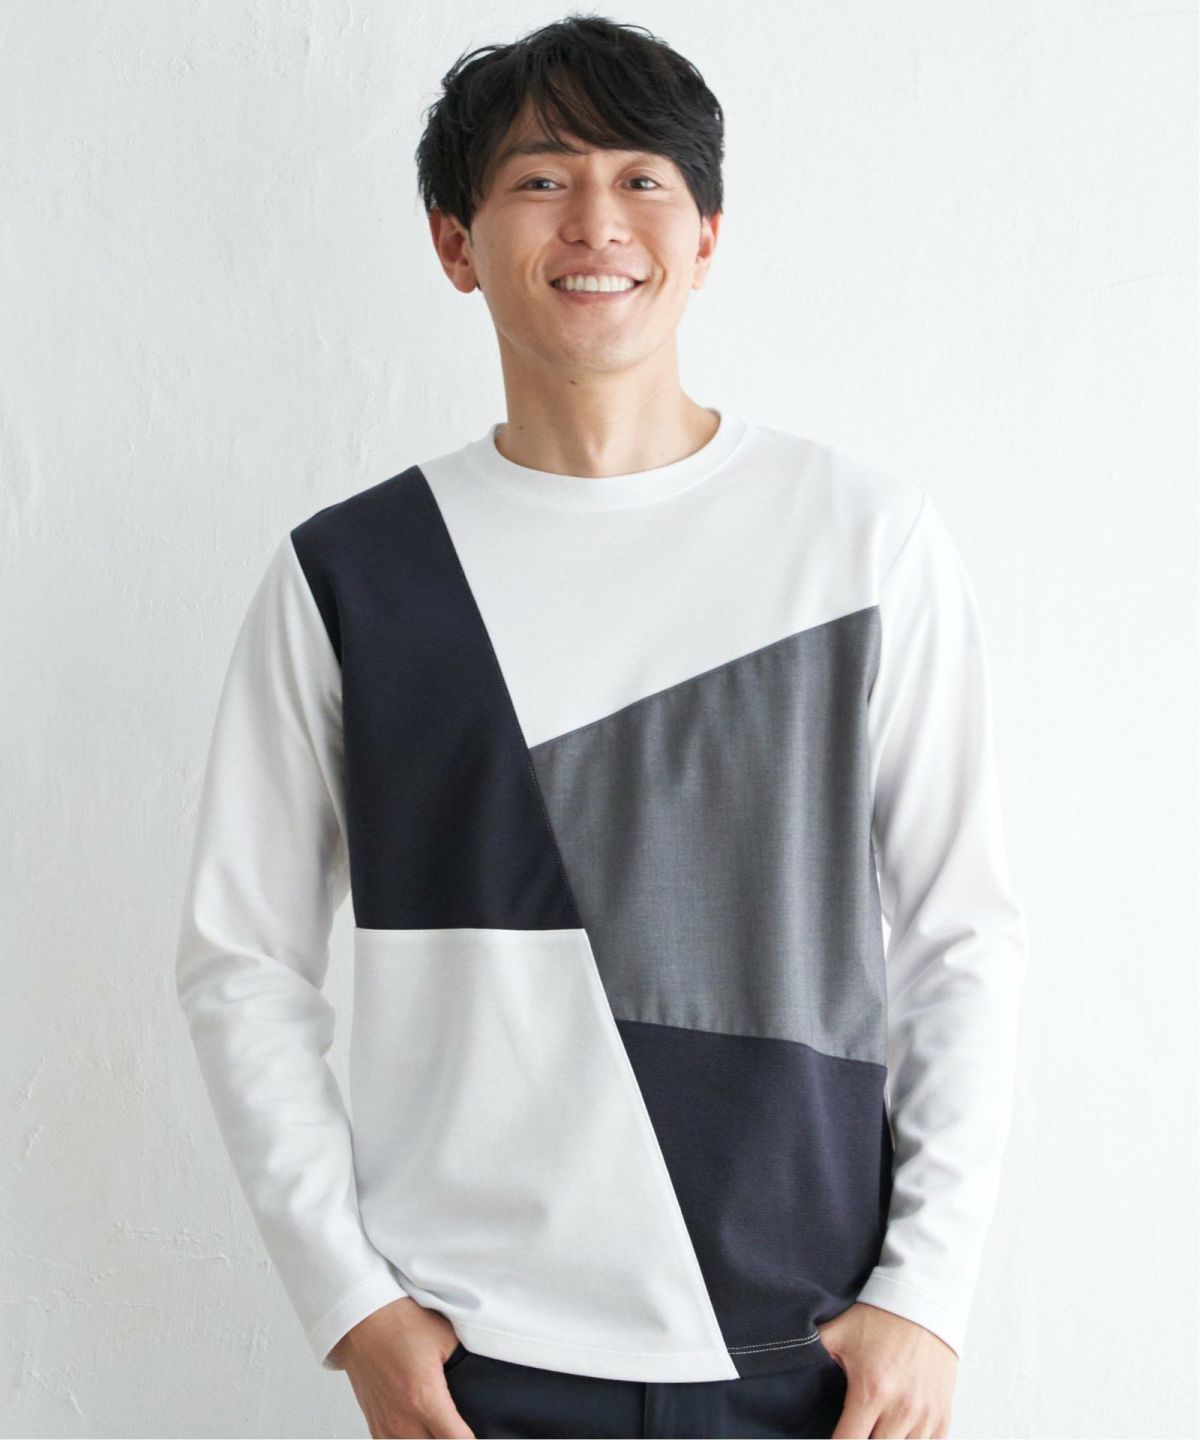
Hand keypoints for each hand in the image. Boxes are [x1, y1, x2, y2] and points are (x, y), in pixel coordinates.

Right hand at [328, 1297, 474, 1437]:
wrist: (361, 1320)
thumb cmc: (399, 1323)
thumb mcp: (444, 1337)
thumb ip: (464, 1364)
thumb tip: (478, 1379)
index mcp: (425, 1399)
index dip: (473, 1438)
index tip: (479, 1430)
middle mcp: (404, 1420)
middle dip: (451, 1438)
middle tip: (458, 1425)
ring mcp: (386, 1426)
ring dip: (430, 1439)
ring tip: (440, 1427)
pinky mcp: (374, 1424)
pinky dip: (410, 1439)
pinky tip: (419, 1429)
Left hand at [818, 1302, 956, 1438]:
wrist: (923, 1302)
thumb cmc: (879, 1318)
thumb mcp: (838, 1333)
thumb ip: (812, 1355)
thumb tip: (788, 1365)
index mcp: (871, 1391)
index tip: (832, 1436)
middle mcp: (901, 1409)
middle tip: (853, 1427)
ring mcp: (926, 1416)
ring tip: (872, 1428)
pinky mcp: (942, 1417)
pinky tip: (896, 1431)